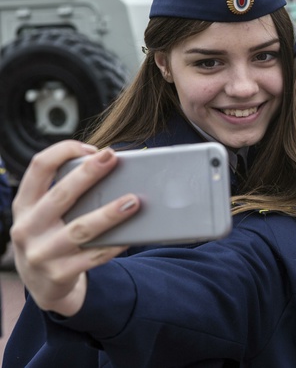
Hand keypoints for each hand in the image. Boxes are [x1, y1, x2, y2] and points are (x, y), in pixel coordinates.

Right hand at [11, 140, 138, 315]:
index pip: (38, 167)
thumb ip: (64, 193)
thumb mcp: (44, 214)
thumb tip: (106, 166)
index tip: (91, 148)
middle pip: (61, 194)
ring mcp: (41, 253)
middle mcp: (27, 228)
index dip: (63, 151)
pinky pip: (94, 257)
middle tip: (112, 158)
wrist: (42, 285)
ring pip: (80, 229)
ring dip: (109, 213)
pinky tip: (131, 235)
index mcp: (24, 205)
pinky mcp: (59, 274)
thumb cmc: (50, 237)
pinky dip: (115, 244)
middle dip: (88, 174)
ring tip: (133, 200)